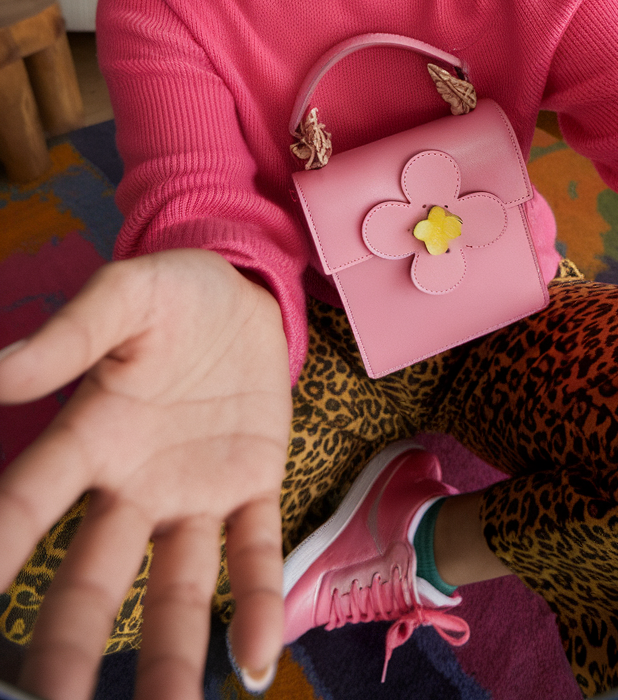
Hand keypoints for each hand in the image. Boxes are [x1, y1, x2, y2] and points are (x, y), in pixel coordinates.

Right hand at [0, 249, 291, 699]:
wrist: (245, 288)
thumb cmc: (172, 295)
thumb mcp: (125, 295)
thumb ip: (72, 335)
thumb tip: (1, 371)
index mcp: (92, 434)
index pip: (33, 500)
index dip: (1, 545)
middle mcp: (134, 482)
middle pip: (97, 576)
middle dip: (70, 643)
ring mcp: (195, 491)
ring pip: (177, 587)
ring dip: (173, 658)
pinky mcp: (254, 484)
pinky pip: (253, 553)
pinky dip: (257, 604)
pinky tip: (257, 663)